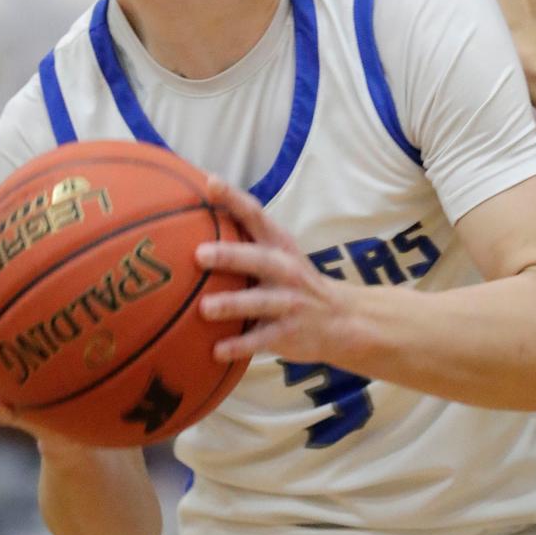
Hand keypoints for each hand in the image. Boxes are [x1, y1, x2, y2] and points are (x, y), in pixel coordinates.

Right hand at [0, 247, 87, 454]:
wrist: (92, 425)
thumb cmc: (90, 367)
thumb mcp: (92, 330)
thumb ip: (93, 296)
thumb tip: (116, 234)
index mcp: (15, 337)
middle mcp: (6, 363)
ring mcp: (11, 391)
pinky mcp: (30, 420)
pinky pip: (11, 416)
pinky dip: (4, 410)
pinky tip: (1, 405)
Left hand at [196, 177, 359, 364]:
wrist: (342, 318)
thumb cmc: (293, 281)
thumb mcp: (279, 253)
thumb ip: (247, 239)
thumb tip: (194, 220)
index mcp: (279, 243)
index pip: (255, 214)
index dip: (233, 197)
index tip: (209, 182)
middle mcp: (286, 268)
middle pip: (258, 258)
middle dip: (229, 256)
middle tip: (198, 254)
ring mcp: (289, 301)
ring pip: (259, 302)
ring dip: (232, 305)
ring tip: (204, 308)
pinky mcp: (288, 332)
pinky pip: (261, 340)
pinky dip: (239, 346)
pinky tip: (216, 352)